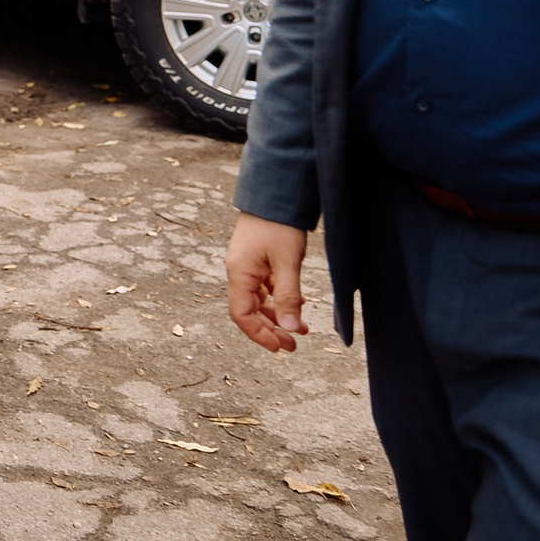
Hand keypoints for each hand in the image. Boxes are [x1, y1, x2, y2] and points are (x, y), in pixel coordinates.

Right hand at [225, 212, 309, 352]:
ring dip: (277, 317)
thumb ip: (288, 296)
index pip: (241, 315)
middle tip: (293, 345)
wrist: (276, 193)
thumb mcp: (287, 262)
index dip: (259, 334)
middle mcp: (240, 273)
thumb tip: (291, 329)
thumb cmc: (278, 224)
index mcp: (239, 274)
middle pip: (249, 311)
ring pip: (259, 301)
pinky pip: (266, 288)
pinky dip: (280, 301)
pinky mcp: (260, 261)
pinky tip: (298, 306)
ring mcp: (249, 267)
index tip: (280, 347)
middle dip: (270, 330)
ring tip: (300, 330)